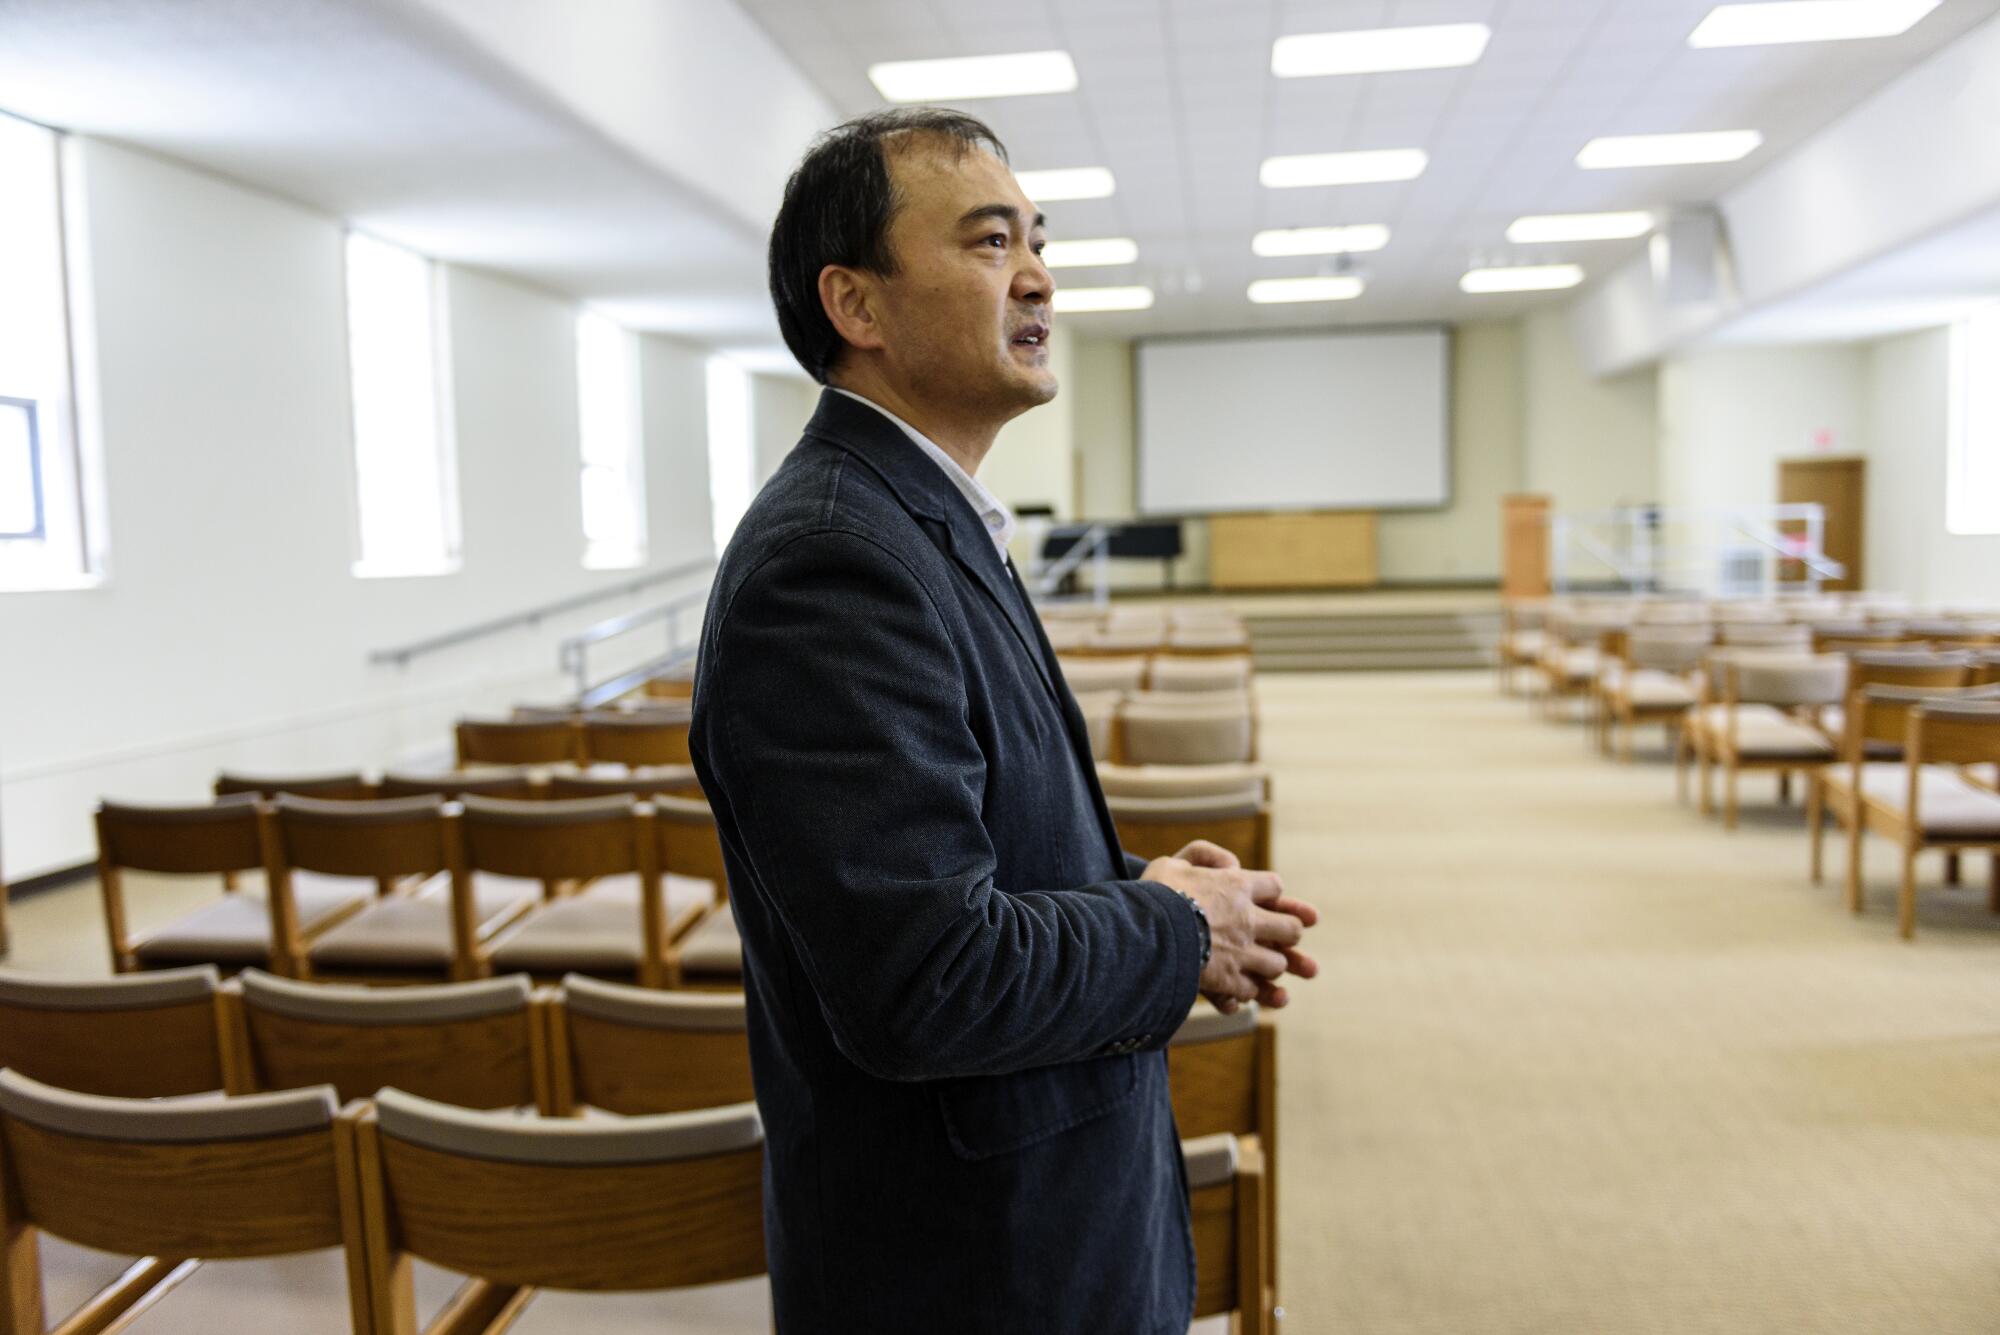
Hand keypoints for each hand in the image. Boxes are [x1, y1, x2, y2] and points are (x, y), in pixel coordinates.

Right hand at [1142, 854, 1317, 1012]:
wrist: (1142, 933)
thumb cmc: (1153, 895)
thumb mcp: (1171, 862)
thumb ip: (1202, 854)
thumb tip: (1230, 864)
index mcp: (1236, 886)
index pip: (1275, 886)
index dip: (1271, 894)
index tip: (1262, 900)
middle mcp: (1247, 919)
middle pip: (1291, 929)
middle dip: (1287, 933)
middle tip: (1274, 936)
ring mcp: (1242, 953)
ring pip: (1277, 964)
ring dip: (1270, 965)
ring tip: (1255, 965)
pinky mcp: (1228, 981)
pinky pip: (1250, 990)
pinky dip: (1245, 990)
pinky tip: (1234, 987)